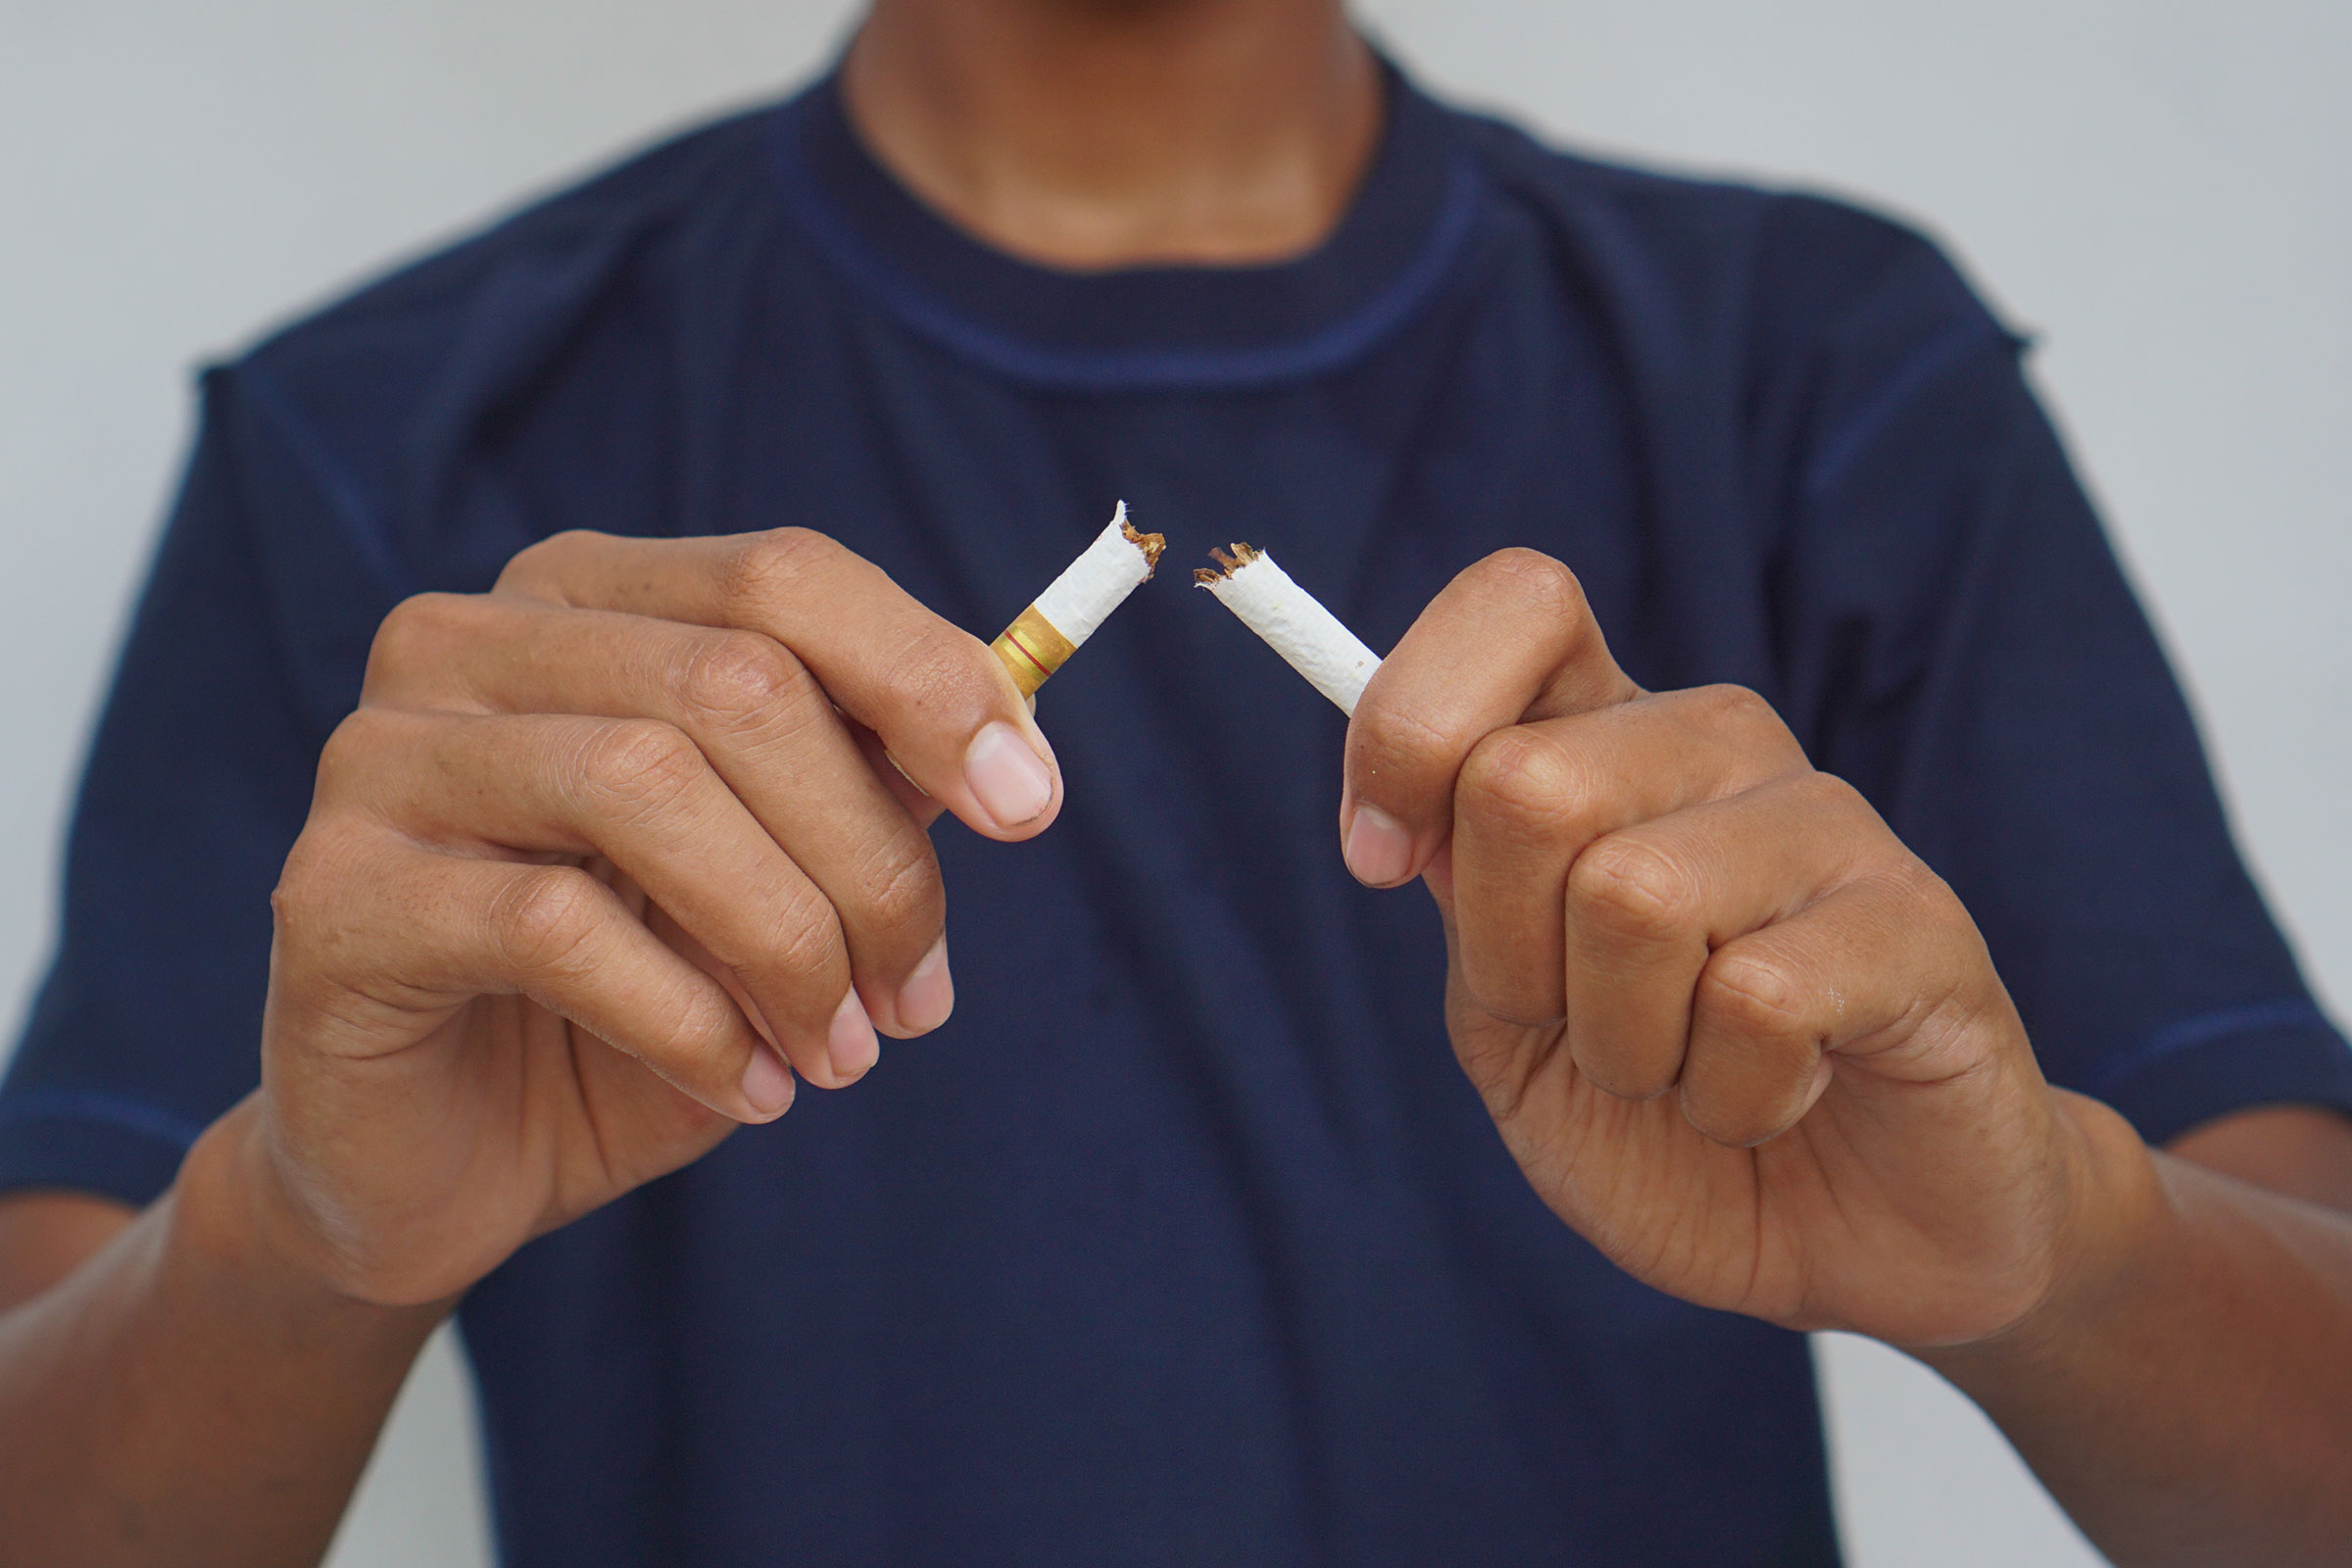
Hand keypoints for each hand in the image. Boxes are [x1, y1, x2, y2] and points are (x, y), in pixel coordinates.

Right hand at [236, 528, 1060, 1306]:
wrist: (445, 1159)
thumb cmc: (629, 997)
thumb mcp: (781, 878)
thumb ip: (870, 786)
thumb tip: (1009, 737)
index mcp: (587, 600)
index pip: (783, 575)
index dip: (927, 681)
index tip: (1029, 808)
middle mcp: (468, 640)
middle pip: (736, 683)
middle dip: (871, 858)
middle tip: (919, 1001)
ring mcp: (384, 754)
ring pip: (648, 787)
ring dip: (789, 944)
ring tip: (838, 1054)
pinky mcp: (334, 890)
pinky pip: (552, 924)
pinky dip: (689, 1019)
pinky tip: (748, 1087)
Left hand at [1342, 550, 2121, 1346]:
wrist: (1846, 1243)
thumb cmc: (1656, 1118)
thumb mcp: (1508, 1017)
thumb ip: (1460, 894)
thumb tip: (1391, 813)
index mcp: (1606, 736)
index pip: (1516, 602)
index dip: (1410, 723)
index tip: (1379, 858)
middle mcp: (1717, 743)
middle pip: (1524, 781)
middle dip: (1510, 961)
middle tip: (1584, 1029)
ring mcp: (1827, 822)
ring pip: (1632, 897)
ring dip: (1624, 1046)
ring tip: (1686, 1073)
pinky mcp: (1920, 922)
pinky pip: (1755, 1000)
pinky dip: (1727, 1097)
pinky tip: (1779, 1098)